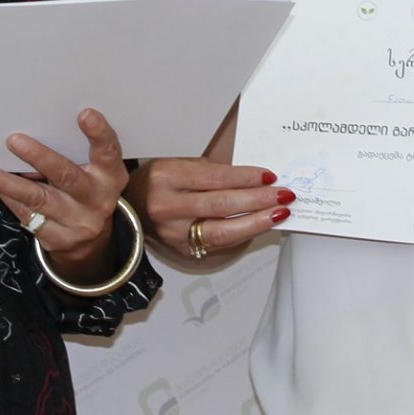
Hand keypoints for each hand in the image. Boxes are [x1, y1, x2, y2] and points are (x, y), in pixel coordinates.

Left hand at [0, 109, 130, 278]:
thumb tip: (35, 129)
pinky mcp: (57, 238)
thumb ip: (75, 153)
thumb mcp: (94, 172)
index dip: (99, 134)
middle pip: (67, 176)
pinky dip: (7, 197)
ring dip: (8, 182)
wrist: (91, 242)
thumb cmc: (87, 190)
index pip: (108, 152)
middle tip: (14, 140)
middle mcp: (98, 200)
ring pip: (38, 198)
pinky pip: (26, 215)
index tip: (85, 114)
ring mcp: (77, 222)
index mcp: (110, 176)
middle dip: (40, 157)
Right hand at [126, 157, 291, 261]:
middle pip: (221, 205)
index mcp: (166, 177)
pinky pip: (218, 244)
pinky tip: (259, 226)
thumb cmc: (159, 182)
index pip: (215, 178)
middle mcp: (167, 206)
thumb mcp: (177, 164)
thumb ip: (210, 172)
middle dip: (258, 200)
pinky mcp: (182, 251)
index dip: (246, 178)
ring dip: (256, 222)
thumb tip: (252, 179)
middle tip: (283, 195)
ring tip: (279, 214)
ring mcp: (173, 233)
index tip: (270, 176)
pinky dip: (242, 235)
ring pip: (222, 231)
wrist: (129, 209)